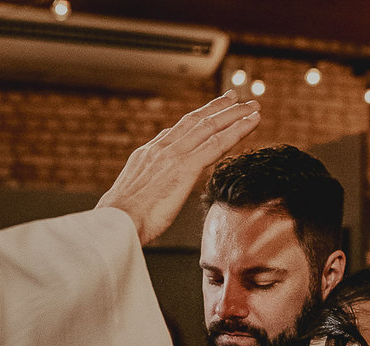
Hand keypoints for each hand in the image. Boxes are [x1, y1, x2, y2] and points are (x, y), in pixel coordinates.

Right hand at [96, 91, 259, 244]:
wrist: (116, 222)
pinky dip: (238, 129)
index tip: (207, 114)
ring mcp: (174, 155)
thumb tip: (151, 194)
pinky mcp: (186, 167)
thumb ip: (146, 189)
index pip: (176, 132)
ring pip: (210, 127)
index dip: (195, 121)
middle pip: (195, 122)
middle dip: (217, 108)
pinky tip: (253, 122)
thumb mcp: (131, 198)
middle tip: (235, 98)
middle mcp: (161, 149)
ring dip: (234, 114)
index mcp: (147, 155)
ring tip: (253, 106)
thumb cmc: (121, 221)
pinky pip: (218, 143)